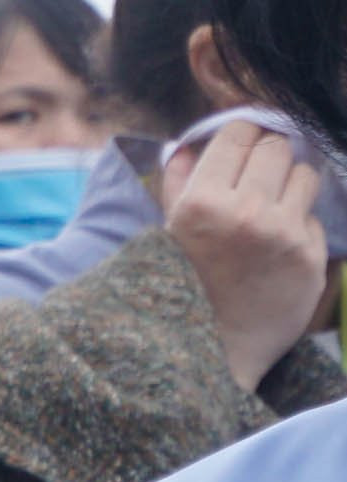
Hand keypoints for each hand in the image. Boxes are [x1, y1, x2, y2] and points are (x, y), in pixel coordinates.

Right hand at [166, 120, 332, 389]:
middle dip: (267, 155)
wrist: (213, 349)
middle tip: (257, 175)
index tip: (241, 145)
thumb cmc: (183, 286)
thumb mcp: (168, 232)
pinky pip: (313, 214)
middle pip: (277, 145)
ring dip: (290, 183)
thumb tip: (190, 145)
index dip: (242, 134)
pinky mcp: (310, 254)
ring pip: (305, 172)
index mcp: (202, 202)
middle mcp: (246, 212)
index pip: (240, 133)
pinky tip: (278, 243)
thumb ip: (178, 183)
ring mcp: (283, 233)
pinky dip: (298, 221)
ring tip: (272, 206)